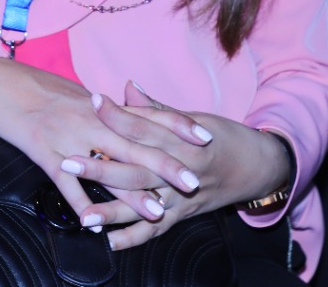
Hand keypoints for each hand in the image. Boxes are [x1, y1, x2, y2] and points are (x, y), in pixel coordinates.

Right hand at [0, 58, 207, 237]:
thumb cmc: (38, 88)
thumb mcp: (78, 95)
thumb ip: (108, 109)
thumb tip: (132, 111)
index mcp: (102, 105)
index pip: (147, 114)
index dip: (177, 125)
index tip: (205, 138)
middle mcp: (91, 119)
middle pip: (135, 144)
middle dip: (166, 165)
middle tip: (194, 182)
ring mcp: (68, 137)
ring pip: (106, 168)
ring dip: (132, 193)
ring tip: (157, 211)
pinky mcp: (44, 153)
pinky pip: (65, 183)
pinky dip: (80, 203)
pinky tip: (94, 224)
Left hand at [67, 80, 289, 250]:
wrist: (259, 167)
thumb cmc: (224, 136)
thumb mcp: (195, 118)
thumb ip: (157, 109)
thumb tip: (128, 87)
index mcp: (182, 140)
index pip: (144, 126)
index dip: (117, 114)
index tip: (92, 101)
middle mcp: (181, 170)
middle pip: (136, 168)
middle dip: (101, 167)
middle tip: (68, 163)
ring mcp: (181, 196)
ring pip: (143, 205)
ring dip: (111, 211)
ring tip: (82, 216)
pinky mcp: (183, 215)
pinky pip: (156, 230)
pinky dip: (133, 238)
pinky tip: (107, 241)